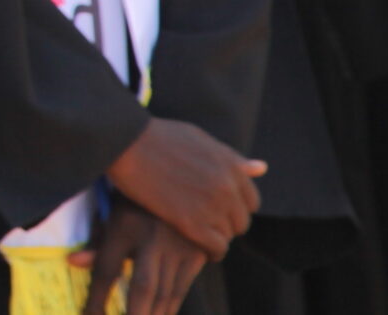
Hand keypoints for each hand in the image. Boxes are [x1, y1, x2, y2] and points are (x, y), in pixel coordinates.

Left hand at [76, 199, 211, 314]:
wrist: (186, 180)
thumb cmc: (138, 199)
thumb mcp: (114, 212)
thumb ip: (97, 241)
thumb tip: (72, 263)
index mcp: (125, 225)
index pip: (106, 269)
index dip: (96, 298)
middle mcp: (152, 238)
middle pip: (143, 287)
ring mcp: (179, 246)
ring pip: (166, 293)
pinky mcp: (198, 253)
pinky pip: (182, 288)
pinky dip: (170, 306)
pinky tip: (161, 314)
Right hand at [106, 118, 263, 257]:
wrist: (126, 142)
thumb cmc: (158, 136)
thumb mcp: (199, 139)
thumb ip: (230, 157)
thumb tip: (261, 168)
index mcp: (231, 166)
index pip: (251, 201)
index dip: (234, 206)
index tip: (218, 209)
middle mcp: (227, 188)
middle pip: (241, 221)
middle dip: (225, 223)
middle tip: (204, 221)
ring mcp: (211, 206)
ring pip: (228, 235)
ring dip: (215, 236)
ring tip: (196, 232)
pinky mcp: (192, 223)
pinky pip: (216, 248)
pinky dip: (211, 251)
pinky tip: (198, 247)